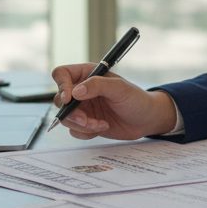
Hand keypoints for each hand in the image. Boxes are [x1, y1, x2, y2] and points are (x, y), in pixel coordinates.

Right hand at [50, 64, 176, 139]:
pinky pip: (75, 130)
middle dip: (72, 113)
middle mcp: (82, 90)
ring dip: (81, 125)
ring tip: (100, 125)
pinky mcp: (86, 123)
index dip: (61, 86)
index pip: (62, 74)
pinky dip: (86, 132)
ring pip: (66, 117)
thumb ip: (98, 86)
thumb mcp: (119, 88)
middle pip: (60, 100)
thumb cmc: (136, 99)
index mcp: (87, 74)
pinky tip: (103, 127)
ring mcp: (83, 107)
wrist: (146, 120)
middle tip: (87, 120)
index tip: (69, 99)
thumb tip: (76, 91)